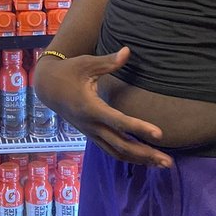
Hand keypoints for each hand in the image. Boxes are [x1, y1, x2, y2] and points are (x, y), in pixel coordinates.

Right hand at [33, 47, 169, 165]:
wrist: (48, 87)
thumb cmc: (68, 72)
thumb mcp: (86, 63)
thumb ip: (108, 62)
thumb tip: (127, 51)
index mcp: (91, 107)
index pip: (119, 121)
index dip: (139, 128)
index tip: (159, 134)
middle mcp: (91, 125)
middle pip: (121, 145)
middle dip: (145, 154)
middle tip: (168, 162)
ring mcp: (91, 132)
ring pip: (117, 152)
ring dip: (140, 160)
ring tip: (162, 164)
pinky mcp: (92, 135)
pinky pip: (111, 150)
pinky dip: (129, 157)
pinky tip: (145, 159)